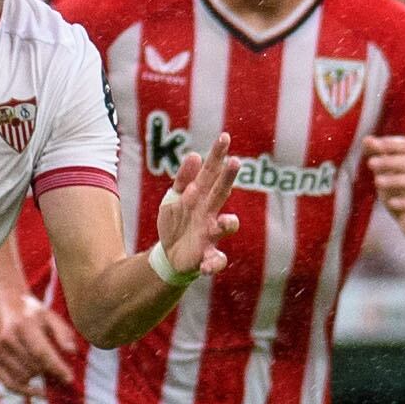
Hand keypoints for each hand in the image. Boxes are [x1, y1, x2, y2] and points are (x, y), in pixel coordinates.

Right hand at [0, 288, 80, 393]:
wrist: (0, 303)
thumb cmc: (29, 311)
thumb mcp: (49, 316)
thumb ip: (63, 333)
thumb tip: (72, 352)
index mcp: (23, 324)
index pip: (41, 352)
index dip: (56, 368)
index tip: (69, 379)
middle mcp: (7, 338)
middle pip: (33, 367)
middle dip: (49, 372)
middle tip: (59, 371)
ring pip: (23, 377)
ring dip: (37, 378)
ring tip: (45, 370)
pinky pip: (8, 383)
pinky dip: (23, 391)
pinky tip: (37, 391)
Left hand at [154, 133, 239, 279]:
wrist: (169, 255)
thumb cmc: (177, 221)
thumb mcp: (174, 198)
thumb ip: (183, 179)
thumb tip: (194, 155)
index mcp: (201, 197)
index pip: (210, 173)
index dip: (217, 155)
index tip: (224, 136)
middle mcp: (209, 213)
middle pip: (220, 194)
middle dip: (227, 179)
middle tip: (235, 162)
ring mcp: (209, 235)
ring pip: (224, 228)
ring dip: (228, 224)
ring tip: (226, 222)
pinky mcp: (206, 257)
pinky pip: (215, 261)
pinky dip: (213, 265)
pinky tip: (207, 267)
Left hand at [363, 135, 404, 241]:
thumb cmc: (401, 194)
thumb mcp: (386, 175)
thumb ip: (379, 158)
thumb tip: (366, 139)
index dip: (392, 143)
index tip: (374, 144)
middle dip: (390, 161)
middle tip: (370, 163)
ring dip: (397, 180)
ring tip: (377, 181)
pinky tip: (391, 203)